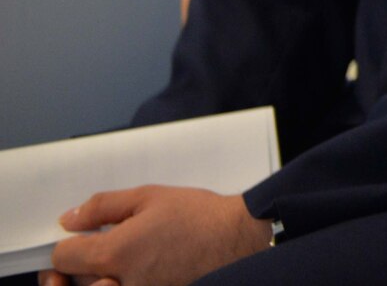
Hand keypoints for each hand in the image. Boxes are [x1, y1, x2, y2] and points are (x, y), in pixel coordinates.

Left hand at [42, 186, 267, 285]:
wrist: (237, 240)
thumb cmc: (199, 216)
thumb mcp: (149, 196)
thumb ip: (102, 206)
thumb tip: (70, 219)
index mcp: (115, 252)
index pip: (63, 258)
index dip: (66, 245)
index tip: (78, 238)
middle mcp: (121, 281)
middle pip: (74, 283)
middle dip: (77, 267)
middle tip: (92, 253)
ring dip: (99, 278)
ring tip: (117, 264)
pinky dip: (123, 282)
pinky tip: (137, 270)